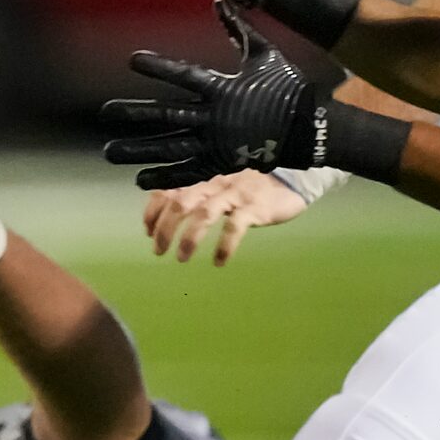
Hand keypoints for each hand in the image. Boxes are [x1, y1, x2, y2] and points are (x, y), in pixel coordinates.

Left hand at [103, 2, 330, 189]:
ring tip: (110, 152)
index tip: (133, 61)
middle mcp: (215, 117)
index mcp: (223, 88)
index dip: (159, 67)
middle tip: (106, 111)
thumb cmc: (287, 88)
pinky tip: (139, 180)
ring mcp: (217, 143)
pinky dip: (164, 177)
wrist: (310, 130)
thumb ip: (239, 30)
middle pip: (167, 115)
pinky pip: (188, 172)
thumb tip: (219, 2)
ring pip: (170, 147)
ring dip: (138, 151)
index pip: (184, 75)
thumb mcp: (265, 54)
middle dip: (134, 114)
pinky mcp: (222, 163)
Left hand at [144, 170, 309, 264]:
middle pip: (180, 203)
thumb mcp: (221, 190)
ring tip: (181, 258)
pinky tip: (219, 261)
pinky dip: (224, 245)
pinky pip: (235, 226)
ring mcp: (236, 196)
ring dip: (188, 238)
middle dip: (164, 228)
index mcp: (204, 182)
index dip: (153, 210)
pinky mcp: (256, 208)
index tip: (147, 231)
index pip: (170, 190)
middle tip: (158, 251)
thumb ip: (198, 198)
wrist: (292, 178)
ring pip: (204, 213)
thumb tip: (168, 214)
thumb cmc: (252, 187)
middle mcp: (215, 186)